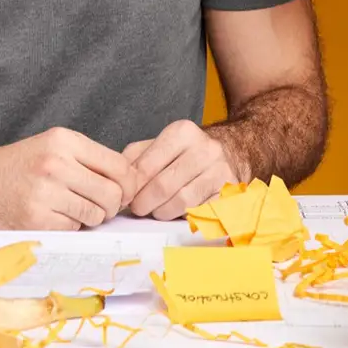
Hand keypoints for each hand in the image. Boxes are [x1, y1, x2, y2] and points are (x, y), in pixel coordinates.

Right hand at [0, 127, 135, 230]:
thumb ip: (87, 159)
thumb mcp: (50, 146)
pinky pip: (74, 228)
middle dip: (111, 205)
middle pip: (112, 194)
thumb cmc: (14, 166)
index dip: (128, 183)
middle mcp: (56, 163)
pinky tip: (52, 216)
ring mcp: (45, 192)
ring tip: (69, 208)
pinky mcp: (36, 219)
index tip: (122, 192)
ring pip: (95, 214)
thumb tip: (130, 182)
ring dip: (89, 217)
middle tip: (98, 206)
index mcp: (63, 140)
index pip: (119, 165)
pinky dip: (69, 226)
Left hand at [121, 119, 243, 219]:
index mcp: (183, 132)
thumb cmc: (188, 152)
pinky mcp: (228, 193)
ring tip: (155, 210)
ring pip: (181, 202)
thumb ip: (135, 157)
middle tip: (137, 208)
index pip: (147, 165)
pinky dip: (182, 215)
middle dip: (143, 202)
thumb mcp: (161, 144)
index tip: (125, 196)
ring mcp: (220, 172)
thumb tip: (116, 178)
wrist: (232, 151)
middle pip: (162, 186)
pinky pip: (198, 211)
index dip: (132, 186)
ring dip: (161, 211)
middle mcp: (205, 149)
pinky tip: (176, 210)